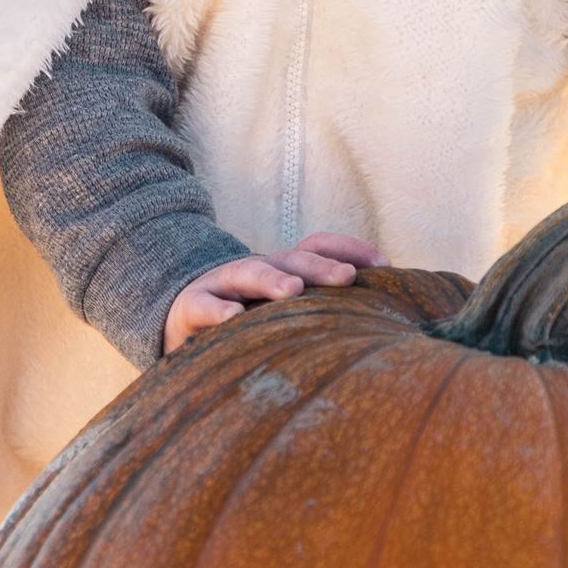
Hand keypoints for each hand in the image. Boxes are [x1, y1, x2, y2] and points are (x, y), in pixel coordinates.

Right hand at [163, 232, 382, 354]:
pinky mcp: (192, 307)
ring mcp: (223, 284)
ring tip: (293, 291)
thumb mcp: (283, 309)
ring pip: (249, 274)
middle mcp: (257, 269)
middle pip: (292, 259)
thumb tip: (381, 317)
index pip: (317, 246)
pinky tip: (233, 319)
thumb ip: (321, 308)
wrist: (183, 321)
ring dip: (272, 280)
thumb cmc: (247, 319)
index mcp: (283, 268)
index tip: (384, 266)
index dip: (349, 249)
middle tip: (347, 278)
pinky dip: (218, 311)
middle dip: (321, 266)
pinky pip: (205, 307)